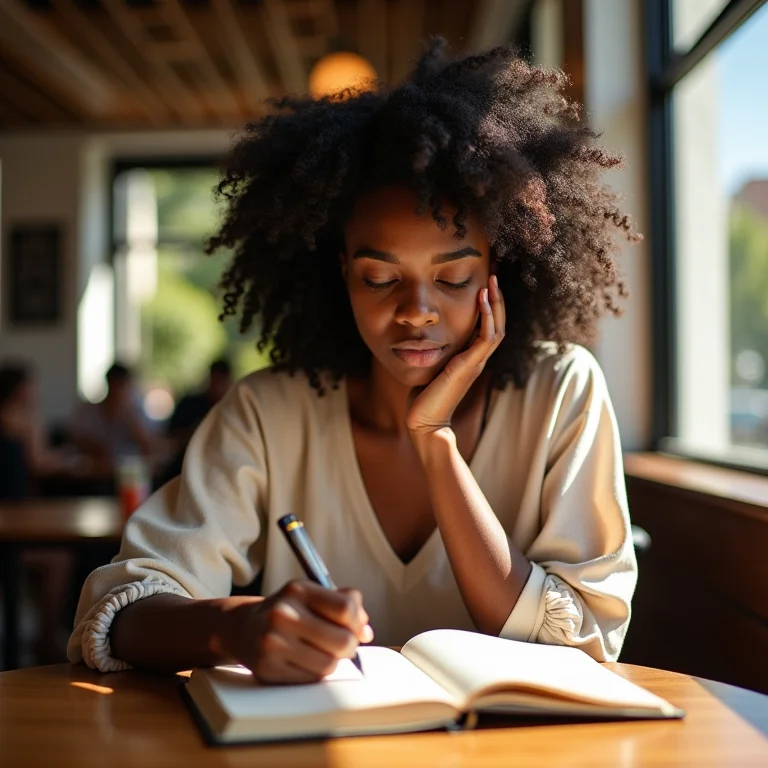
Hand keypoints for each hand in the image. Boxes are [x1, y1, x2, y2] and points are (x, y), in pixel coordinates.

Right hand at [222, 580, 373, 683]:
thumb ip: (343, 603)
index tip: (358, 627)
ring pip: (329, 664)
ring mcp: (273, 643)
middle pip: (342, 640)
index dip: (358, 621)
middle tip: (342, 644)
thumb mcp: (311, 594)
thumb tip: (365, 631)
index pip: (345, 608)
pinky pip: (311, 678)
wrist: (243, 628)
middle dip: (349, 645)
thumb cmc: (287, 611)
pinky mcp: (268, 669)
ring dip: (332, 660)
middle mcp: (283, 614)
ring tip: (321, 651)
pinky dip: (315, 672)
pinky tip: (305, 661)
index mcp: (298, 590)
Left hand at [406, 275, 504, 441]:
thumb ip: (434, 354)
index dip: (488, 307)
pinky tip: (483, 299)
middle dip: (497, 299)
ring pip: (496, 328)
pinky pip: (486, 336)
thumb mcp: (431, 368)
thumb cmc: (424, 399)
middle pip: (498, 324)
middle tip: (494, 275)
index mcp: (470, 359)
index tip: (484, 284)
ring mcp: (476, 363)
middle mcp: (477, 360)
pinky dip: (487, 316)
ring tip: (492, 281)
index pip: (487, 328)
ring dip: (495, 303)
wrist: (425, 422)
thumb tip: (423, 338)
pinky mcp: (470, 365)